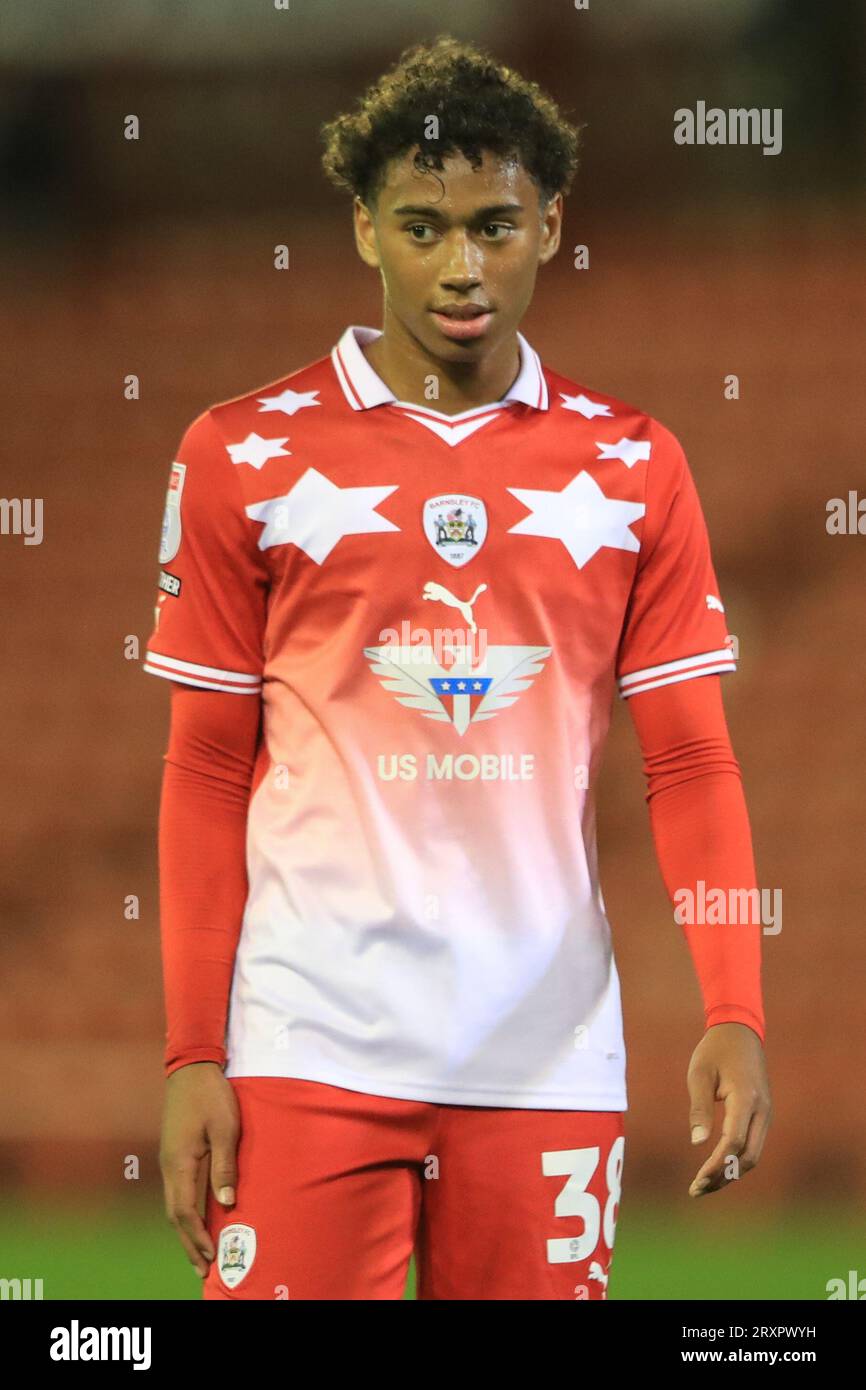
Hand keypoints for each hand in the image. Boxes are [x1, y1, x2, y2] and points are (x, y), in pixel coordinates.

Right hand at [159, 1061, 239, 1275]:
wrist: (191, 1068)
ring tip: (198, 1253)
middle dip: (188, 1243)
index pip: (185, 1212)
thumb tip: (226, 1204)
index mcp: (180, 1163)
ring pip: (173, 1205)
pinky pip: (177, 1192)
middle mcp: (170, 1166)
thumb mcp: (225, 1129)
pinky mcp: (174, 1153)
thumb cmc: (211, 1096)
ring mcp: (169, 1160)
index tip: (210, 1257)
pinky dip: (184, 1212)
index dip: (197, 1237)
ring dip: (185, 1231)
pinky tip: (194, 1218)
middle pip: (175, 1215)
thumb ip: (224, 1167)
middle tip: (202, 1269)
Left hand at [686, 1022, 771, 1197]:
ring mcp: (765, 1114)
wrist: (739, 1032)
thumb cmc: (714, 1051)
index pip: (734, 1141)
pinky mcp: (762, 1115)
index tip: (698, 1180)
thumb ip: (699, 1108)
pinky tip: (716, 1168)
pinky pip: (753, 1145)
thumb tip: (698, 1143)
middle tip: (697, 1189)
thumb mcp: (699, 1074)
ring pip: (754, 1155)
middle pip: (749, 1157)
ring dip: (731, 1172)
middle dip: (724, 1176)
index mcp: (746, 1098)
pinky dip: (736, 1160)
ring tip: (704, 1185)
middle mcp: (762, 1110)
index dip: (717, 1164)